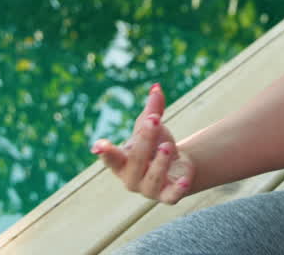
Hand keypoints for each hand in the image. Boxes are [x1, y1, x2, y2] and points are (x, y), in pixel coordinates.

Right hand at [91, 83, 195, 203]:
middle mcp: (132, 178)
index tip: (99, 145)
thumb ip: (153, 110)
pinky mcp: (168, 196)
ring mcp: (149, 190)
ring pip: (153, 178)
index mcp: (122, 162)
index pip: (112, 158)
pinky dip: (177, 189)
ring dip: (160, 162)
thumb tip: (157, 87)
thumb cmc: (155, 146)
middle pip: (136, 160)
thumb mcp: (152, 128)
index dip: (106, 152)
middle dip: (144, 140)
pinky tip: (184, 180)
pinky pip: (171, 196)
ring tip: (167, 146)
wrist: (176, 167)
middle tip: (154, 120)